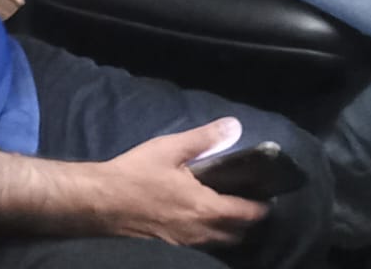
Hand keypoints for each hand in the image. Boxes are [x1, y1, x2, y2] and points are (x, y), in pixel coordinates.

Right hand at [92, 119, 268, 245]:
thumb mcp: (170, 148)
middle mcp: (202, 231)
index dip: (262, 206)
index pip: (248, 214)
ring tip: (230, 209)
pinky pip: (204, 243)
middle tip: (250, 200)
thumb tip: (234, 126)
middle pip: (239, 234)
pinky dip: (213, 234)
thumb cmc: (137, 173)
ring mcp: (187, 241)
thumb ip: (204, 139)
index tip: (268, 194)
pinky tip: (203, 217)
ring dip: (231, 229)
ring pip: (221, 242)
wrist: (102, 201)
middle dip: (249, 221)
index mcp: (206, 208)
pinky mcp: (174, 244)